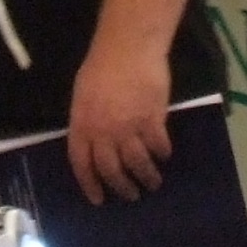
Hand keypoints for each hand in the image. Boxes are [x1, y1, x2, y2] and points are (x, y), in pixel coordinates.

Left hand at [66, 46, 174, 205]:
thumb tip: (94, 141)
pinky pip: (158, 146)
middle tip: (131, 196)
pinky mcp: (152, 121)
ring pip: (137, 163)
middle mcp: (103, 132)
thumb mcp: (82, 95)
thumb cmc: (102, 65)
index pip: (82, 164)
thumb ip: (87, 121)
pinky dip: (162, 153)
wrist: (128, 48)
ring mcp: (128, 128)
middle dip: (121, 187)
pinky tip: (165, 155)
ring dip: (146, 177)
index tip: (98, 199)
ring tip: (153, 183)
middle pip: (111, 170)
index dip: (89, 184)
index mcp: (82, 125)